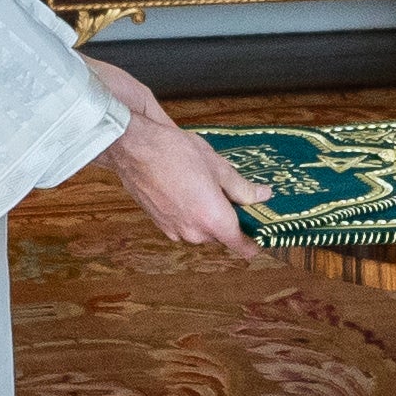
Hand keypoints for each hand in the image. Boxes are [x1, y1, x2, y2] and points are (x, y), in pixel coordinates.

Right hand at [89, 58, 266, 250]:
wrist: (133, 148)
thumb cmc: (175, 153)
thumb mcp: (218, 166)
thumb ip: (242, 188)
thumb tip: (262, 196)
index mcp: (213, 220)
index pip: (242, 246)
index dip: (254, 241)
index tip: (261, 234)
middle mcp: (194, 233)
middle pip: (221, 236)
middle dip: (228, 220)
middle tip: (231, 194)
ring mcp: (175, 231)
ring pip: (202, 230)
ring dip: (207, 216)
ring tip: (205, 186)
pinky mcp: (160, 224)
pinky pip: (184, 225)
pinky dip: (190, 213)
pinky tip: (187, 189)